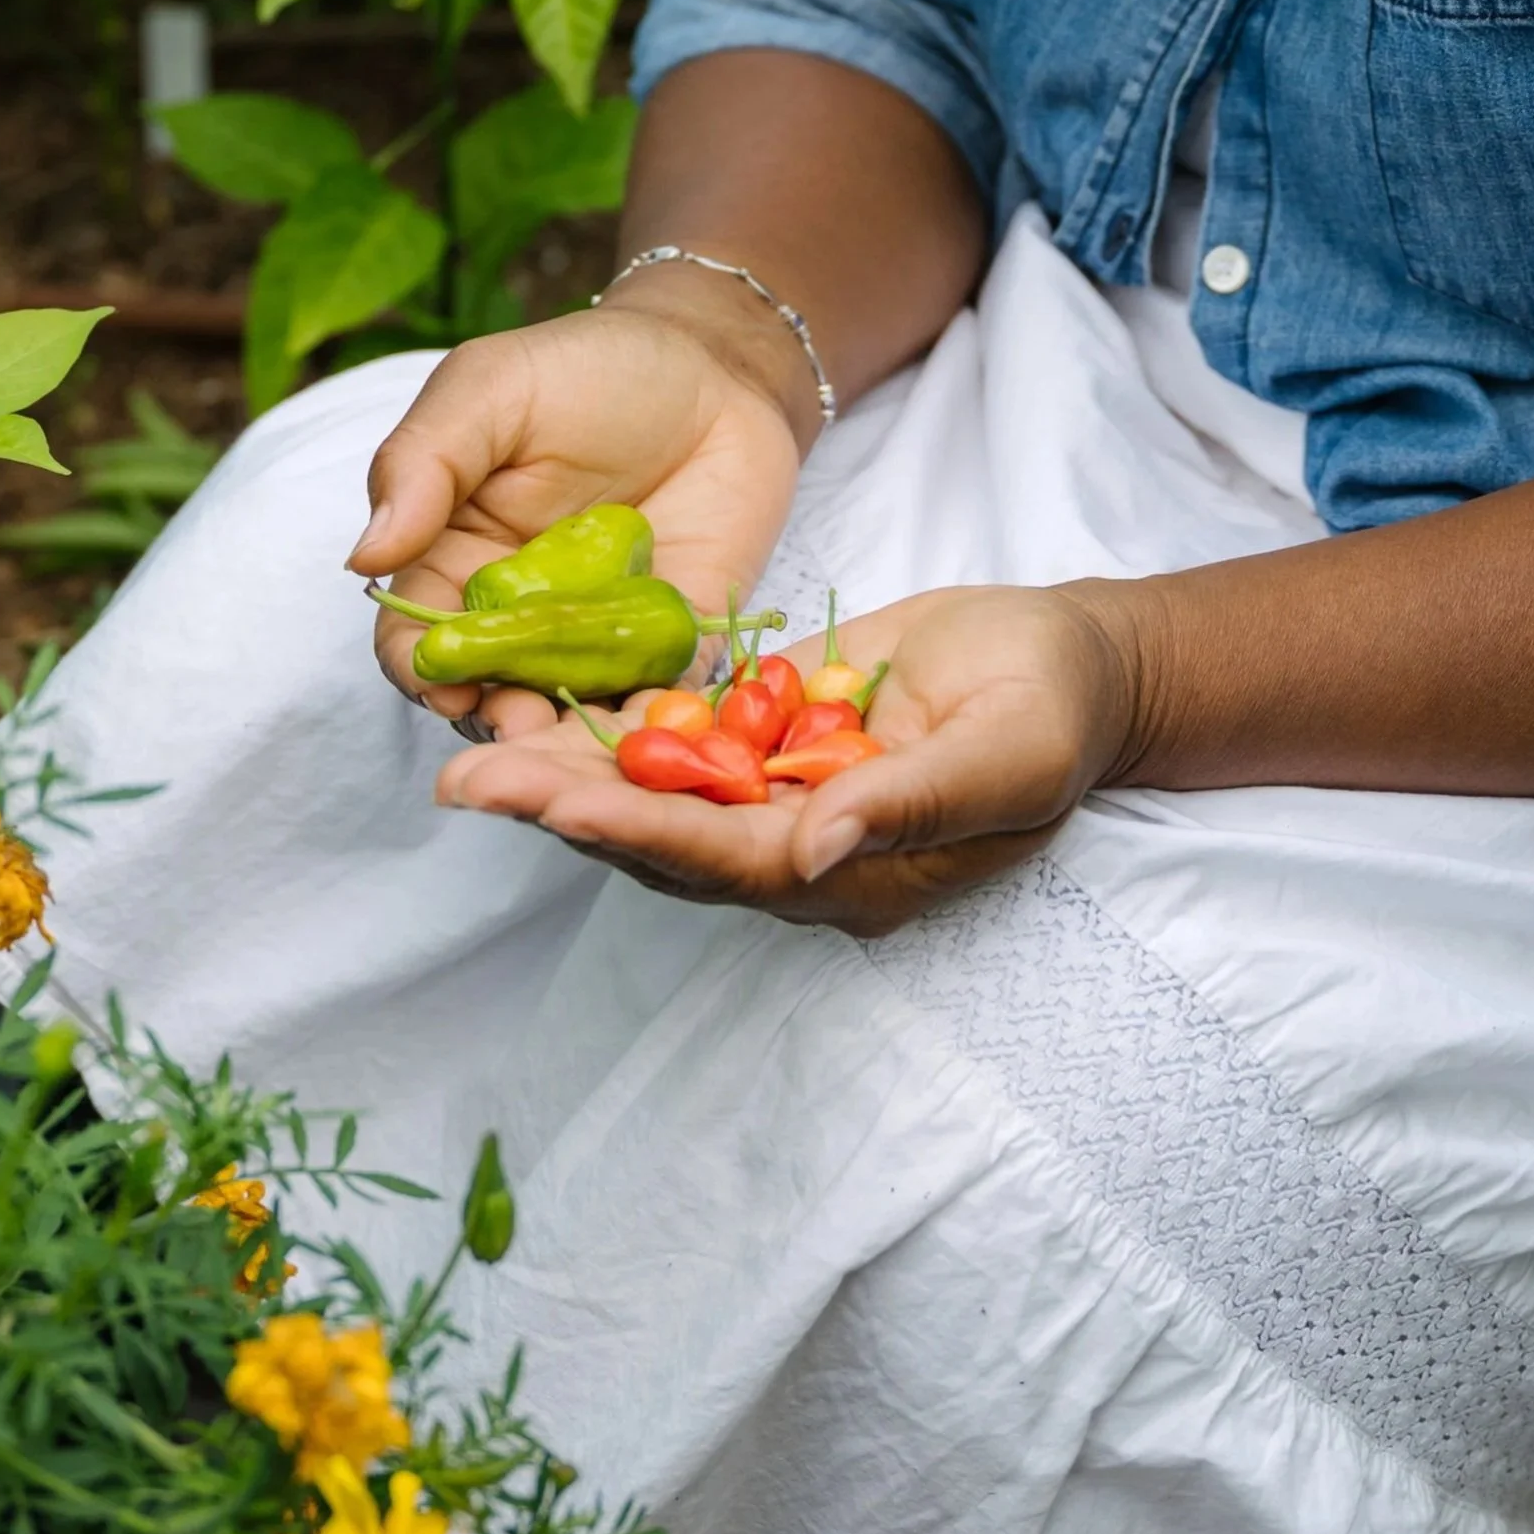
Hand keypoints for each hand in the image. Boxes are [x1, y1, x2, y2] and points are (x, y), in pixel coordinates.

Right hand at [348, 290, 806, 737]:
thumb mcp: (490, 391)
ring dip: (566, 743)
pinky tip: (656, 730)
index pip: (415, 638)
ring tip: (575, 744)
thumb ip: (424, 464)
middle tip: (515, 725)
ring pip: (567, 714)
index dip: (418, 668)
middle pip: (487, 694)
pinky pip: (658, 702)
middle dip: (494, 723)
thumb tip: (363, 558)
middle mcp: (520, 618)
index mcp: (455, 563)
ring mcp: (597, 641)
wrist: (712, 369)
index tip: (439, 681)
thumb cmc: (586, 371)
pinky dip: (654, 724)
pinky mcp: (674, 648)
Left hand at [431, 583, 1144, 933]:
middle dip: (566, 812)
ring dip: (564, 777)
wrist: (1067, 662)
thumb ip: (911, 803)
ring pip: (653, 796)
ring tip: (471, 755)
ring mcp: (773, 795)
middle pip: (664, 839)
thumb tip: (812, 852)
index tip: (558, 806)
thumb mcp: (1007, 754)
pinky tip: (532, 703)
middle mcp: (795, 849)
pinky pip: (674, 742)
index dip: (642, 832)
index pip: (729, 860)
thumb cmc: (1053, 711)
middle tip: (467, 787)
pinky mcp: (762, 739)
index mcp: (852, 872)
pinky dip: (605, 730)